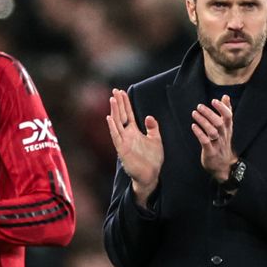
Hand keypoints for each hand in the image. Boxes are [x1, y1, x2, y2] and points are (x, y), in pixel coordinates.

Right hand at [105, 88, 162, 203]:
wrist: (150, 175)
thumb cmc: (152, 159)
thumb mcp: (156, 140)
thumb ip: (152, 128)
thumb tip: (148, 116)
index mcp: (134, 132)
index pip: (128, 114)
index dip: (125, 103)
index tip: (122, 92)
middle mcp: (127, 135)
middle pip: (121, 115)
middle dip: (118, 103)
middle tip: (115, 90)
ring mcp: (123, 142)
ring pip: (117, 123)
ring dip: (114, 111)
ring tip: (112, 99)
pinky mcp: (122, 150)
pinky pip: (116, 137)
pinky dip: (113, 128)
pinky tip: (110, 118)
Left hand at [192, 96, 235, 182]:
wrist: (224, 166)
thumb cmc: (223, 143)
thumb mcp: (227, 127)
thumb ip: (226, 111)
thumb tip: (226, 96)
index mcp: (228, 128)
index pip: (228, 116)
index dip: (222, 108)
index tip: (214, 100)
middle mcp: (224, 135)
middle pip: (219, 122)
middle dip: (209, 113)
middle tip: (199, 106)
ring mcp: (217, 144)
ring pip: (212, 132)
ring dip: (203, 122)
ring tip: (194, 113)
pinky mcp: (210, 152)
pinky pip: (205, 142)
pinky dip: (199, 133)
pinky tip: (193, 126)